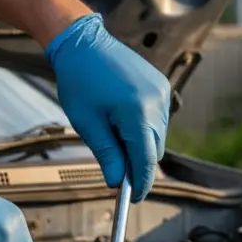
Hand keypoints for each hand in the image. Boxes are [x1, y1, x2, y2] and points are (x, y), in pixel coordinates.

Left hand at [45, 14, 168, 201]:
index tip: (133, 199)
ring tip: (113, 131)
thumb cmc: (79, 81)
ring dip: (140, 143)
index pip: (145, 161)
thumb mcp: (87, 123)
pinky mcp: (161, 86)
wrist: (83, 42)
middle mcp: (156, 104)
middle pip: (154, 150)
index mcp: (137, 114)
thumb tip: (117, 183)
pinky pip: (158, 118)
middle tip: (116, 166)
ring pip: (157, 136)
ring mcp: (161, 93)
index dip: (140, 183)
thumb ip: (107, 154)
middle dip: (138, 162)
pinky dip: (144, 126)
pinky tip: (122, 116)